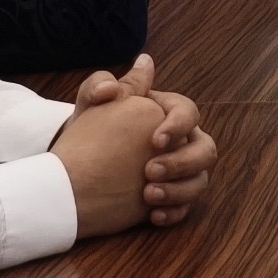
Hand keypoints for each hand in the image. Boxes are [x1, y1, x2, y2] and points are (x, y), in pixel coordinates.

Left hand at [69, 54, 219, 227]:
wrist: (71, 172)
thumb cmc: (87, 133)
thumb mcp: (90, 106)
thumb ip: (109, 82)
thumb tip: (144, 62)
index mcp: (167, 114)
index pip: (189, 112)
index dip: (178, 126)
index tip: (155, 140)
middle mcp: (181, 142)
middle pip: (205, 149)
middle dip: (183, 162)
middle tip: (149, 171)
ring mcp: (179, 172)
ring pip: (201, 180)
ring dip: (180, 190)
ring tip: (148, 195)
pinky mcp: (171, 198)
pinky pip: (186, 207)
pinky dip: (174, 211)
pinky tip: (153, 216)